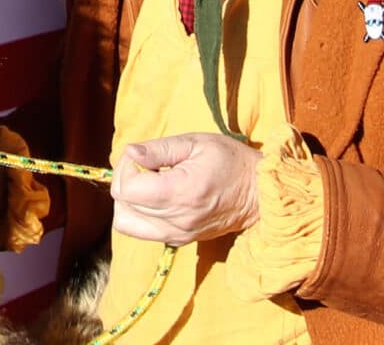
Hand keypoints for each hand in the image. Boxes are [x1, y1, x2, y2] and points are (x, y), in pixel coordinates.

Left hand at [111, 132, 262, 244]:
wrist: (259, 193)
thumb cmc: (229, 161)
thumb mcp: (195, 143)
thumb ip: (158, 149)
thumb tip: (129, 152)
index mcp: (179, 193)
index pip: (126, 190)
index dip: (126, 168)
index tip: (145, 156)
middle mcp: (177, 220)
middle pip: (123, 206)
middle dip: (126, 180)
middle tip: (148, 166)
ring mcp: (179, 234)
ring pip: (127, 223)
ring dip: (130, 200)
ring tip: (150, 182)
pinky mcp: (181, 240)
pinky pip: (143, 231)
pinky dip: (140, 213)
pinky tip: (157, 196)